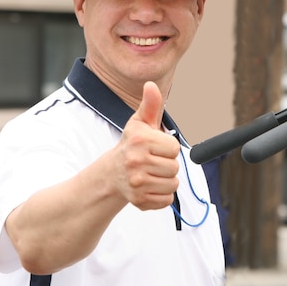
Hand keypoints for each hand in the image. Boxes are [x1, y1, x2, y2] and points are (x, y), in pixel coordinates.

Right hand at [114, 81, 180, 209]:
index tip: (155, 148)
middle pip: (175, 167)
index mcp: (140, 141)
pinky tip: (149, 186)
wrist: (112, 173)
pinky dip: (162, 195)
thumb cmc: (132, 144)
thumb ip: (150, 104)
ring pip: (173, 185)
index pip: (174, 148)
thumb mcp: (140, 123)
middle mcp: (136, 162)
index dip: (168, 148)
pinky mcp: (139, 200)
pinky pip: (167, 200)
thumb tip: (151, 85)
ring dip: (166, 180)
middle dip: (167, 164)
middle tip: (152, 161)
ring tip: (151, 173)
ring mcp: (136, 183)